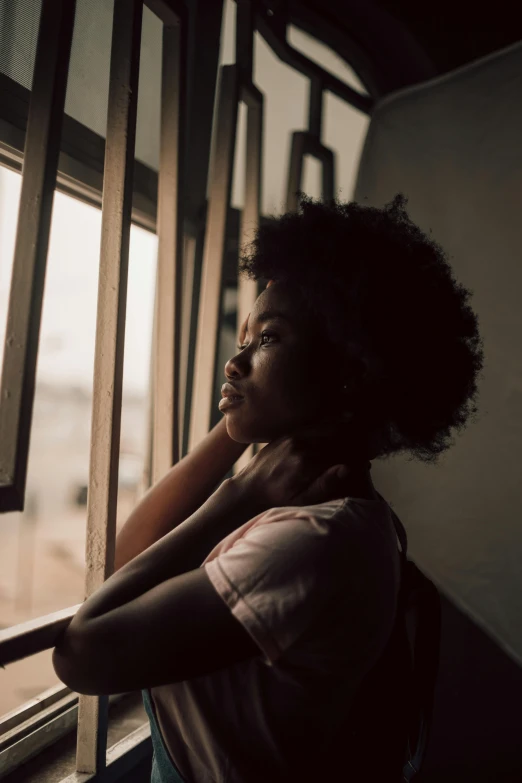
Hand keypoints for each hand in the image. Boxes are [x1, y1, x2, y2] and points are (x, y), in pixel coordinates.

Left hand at [231, 422, 354, 508]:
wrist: (248, 490)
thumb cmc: (277, 500)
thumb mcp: (302, 499)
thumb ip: (325, 484)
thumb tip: (347, 468)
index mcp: (306, 463)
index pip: (341, 455)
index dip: (357, 459)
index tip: (366, 465)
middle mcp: (299, 445)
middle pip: (335, 438)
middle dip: (352, 443)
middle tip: (365, 451)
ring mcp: (291, 437)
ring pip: (324, 429)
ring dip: (341, 433)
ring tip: (355, 440)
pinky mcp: (286, 434)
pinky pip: (311, 427)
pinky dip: (326, 428)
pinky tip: (337, 429)